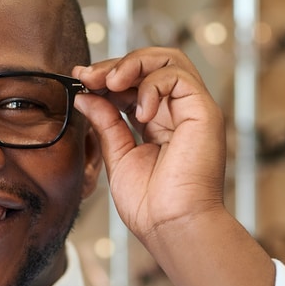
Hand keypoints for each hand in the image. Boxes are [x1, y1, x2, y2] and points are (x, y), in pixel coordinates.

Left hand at [72, 48, 226, 247]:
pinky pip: (178, 76)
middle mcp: (178, 112)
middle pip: (153, 63)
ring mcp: (192, 110)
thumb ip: (105, 123)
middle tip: (89, 75)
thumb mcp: (117, 156)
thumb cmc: (149, 204)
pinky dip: (152, 85)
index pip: (135, 83)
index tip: (80, 78)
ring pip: (169, 59)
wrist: (171, 226)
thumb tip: (84, 95)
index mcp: (159, 123)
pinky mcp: (204, 112)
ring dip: (133, 64)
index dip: (108, 76)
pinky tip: (139, 112)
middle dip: (117, 64)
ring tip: (110, 81)